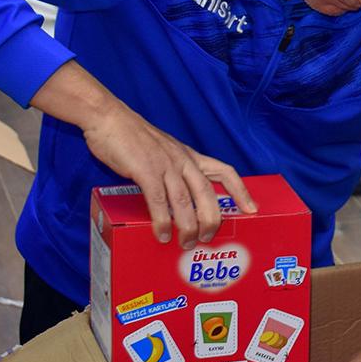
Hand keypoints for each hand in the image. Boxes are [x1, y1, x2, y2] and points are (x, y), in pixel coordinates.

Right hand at [80, 102, 254, 247]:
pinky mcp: (145, 170)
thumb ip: (173, 170)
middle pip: (206, 192)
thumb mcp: (164, 151)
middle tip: (209, 237)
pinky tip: (162, 234)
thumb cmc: (133, 137)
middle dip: (211, 218)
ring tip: (187, 243)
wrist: (109, 118)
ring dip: (188, 225)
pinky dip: (162, 220)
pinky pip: (158, 200)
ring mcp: (165, 165)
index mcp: (190, 156)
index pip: (225, 171)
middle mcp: (183, 160)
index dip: (241, 191)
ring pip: (184, 200)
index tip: (252, 209)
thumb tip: (177, 199)